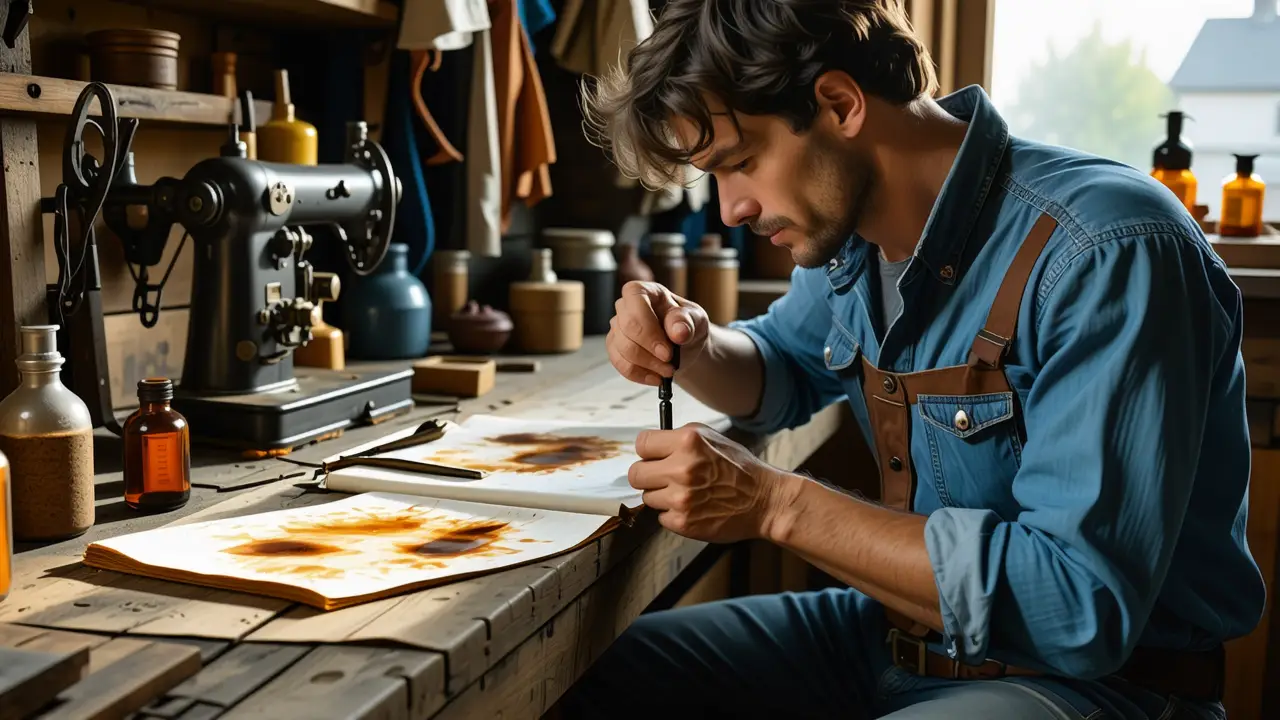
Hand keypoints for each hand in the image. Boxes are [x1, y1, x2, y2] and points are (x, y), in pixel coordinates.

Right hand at [607, 281, 708, 386]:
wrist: (684, 345)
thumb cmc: (687, 325)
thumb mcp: (696, 319)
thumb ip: (688, 322)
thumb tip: (678, 332)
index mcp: (645, 291)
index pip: (635, 300)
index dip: (649, 328)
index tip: (667, 351)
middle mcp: (626, 306)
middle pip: (626, 327)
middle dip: (649, 351)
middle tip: (669, 364)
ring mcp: (617, 327)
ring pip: (622, 349)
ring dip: (647, 365)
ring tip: (668, 371)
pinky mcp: (615, 347)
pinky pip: (619, 363)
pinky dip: (639, 374)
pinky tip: (656, 377)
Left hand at [628, 423, 795, 542]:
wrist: (765, 501)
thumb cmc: (740, 469)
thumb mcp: (712, 438)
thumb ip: (679, 438)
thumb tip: (651, 445)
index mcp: (688, 442)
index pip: (641, 444)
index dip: (648, 451)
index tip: (654, 456)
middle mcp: (682, 468)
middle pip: (636, 473)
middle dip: (648, 475)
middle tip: (663, 478)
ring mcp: (681, 498)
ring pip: (648, 497)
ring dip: (662, 496)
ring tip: (686, 493)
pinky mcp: (682, 522)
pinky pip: (661, 517)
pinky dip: (673, 514)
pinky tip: (693, 508)